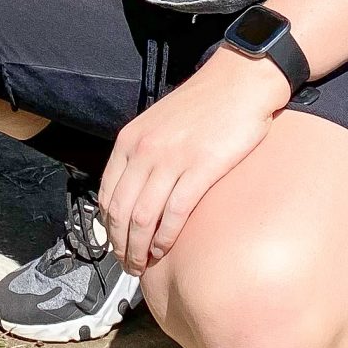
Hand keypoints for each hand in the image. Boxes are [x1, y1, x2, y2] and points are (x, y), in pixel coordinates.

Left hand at [96, 48, 289, 271]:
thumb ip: (143, 153)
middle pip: (121, 211)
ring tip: (144, 265)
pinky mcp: (201, 167)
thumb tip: (136, 191)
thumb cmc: (205, 104)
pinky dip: (166, 237)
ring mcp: (172, 159)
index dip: (108, 228)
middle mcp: (145, 150)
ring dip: (140, 249)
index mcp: (130, 140)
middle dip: (121, 246)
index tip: (116, 246)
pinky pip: (174, 212)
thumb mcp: (159, 123)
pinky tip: (166, 249)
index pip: (107, 195)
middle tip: (129, 266)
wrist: (240, 81)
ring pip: (143, 217)